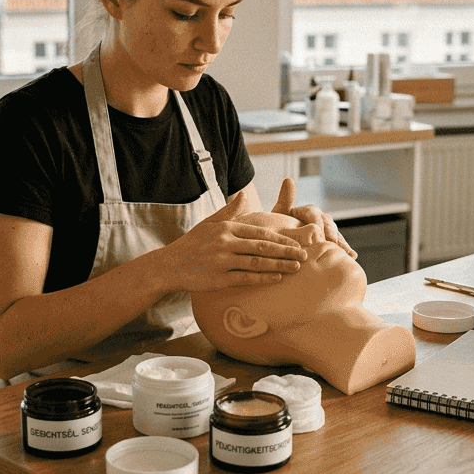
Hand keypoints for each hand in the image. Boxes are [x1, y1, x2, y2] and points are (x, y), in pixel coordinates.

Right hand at [156, 192, 308, 292]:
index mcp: (226, 227)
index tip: (296, 242)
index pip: (259, 231)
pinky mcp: (218, 278)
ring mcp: (222, 260)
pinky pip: (245, 278)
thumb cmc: (192, 243)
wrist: (170, 265)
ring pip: (257, 262)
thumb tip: (244, 195)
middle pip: (262, 246)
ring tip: (296, 267)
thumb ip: (229, 210)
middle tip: (304, 255)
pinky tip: (277, 278)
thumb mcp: (209, 223)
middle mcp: (225, 242)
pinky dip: (263, 278)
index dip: (280, 237)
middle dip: (286, 250)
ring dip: (279, 264)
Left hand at [271, 177, 357, 258]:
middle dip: (331, 235)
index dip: (316, 222)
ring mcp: (326, 230)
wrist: (281, 239)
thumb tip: (288, 179)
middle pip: (328, 225)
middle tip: (333, 245)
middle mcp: (320, 219)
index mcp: (308, 211)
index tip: (318, 231)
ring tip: (347, 253)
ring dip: (341, 243)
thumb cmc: (278, 225)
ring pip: (335, 235)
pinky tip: (352, 256)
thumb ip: (285, 199)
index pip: (314, 214)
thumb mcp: (279, 212)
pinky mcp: (329, 241)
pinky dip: (345, 250)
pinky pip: (338, 244)